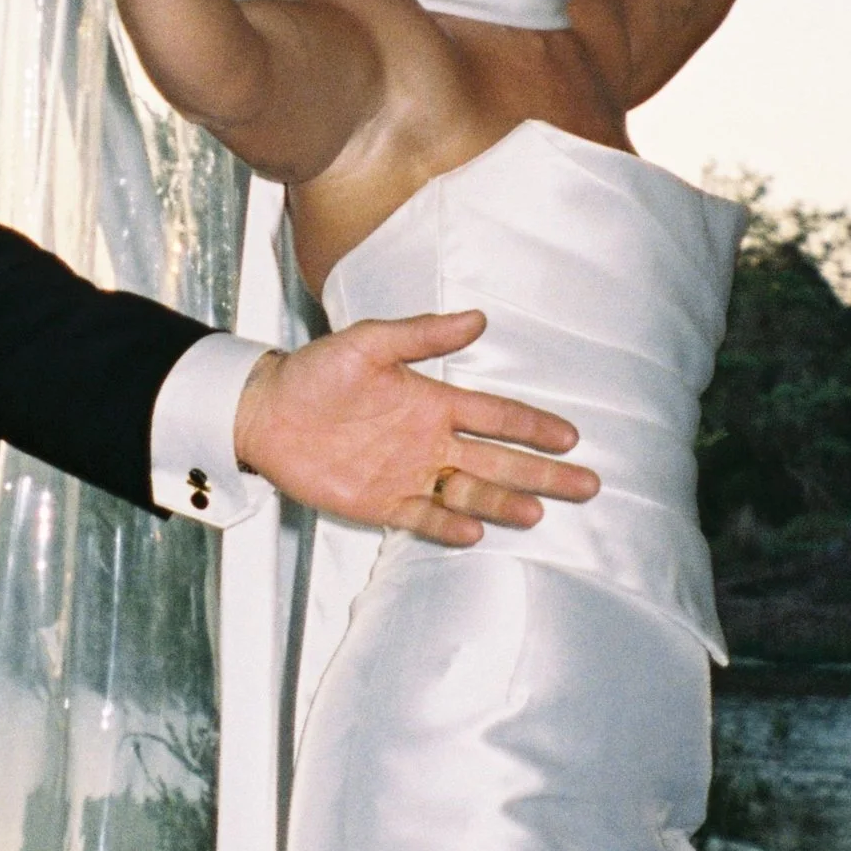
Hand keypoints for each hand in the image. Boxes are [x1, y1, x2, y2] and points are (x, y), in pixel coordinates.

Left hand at [232, 312, 598, 546]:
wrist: (265, 411)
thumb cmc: (316, 372)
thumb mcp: (370, 343)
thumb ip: (422, 336)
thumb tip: (477, 320)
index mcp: (434, 402)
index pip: (496, 416)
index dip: (533, 426)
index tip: (570, 436)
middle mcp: (430, 442)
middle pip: (498, 461)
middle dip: (542, 473)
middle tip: (586, 484)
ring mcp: (409, 474)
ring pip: (469, 493)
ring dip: (503, 502)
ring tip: (536, 510)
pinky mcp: (381, 502)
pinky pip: (423, 517)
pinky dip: (448, 525)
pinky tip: (474, 530)